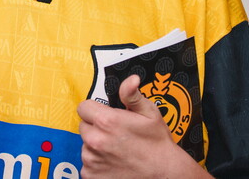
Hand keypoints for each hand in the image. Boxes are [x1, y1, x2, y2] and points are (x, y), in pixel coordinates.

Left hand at [77, 76, 209, 178]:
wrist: (164, 174)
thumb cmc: (157, 144)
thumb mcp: (149, 113)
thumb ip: (132, 95)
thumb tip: (130, 80)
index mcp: (106, 122)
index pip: (83, 107)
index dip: (95, 109)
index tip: (105, 115)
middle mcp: (95, 141)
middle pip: (84, 126)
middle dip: (96, 128)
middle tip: (115, 134)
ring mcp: (92, 160)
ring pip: (85, 146)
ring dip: (96, 146)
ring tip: (117, 150)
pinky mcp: (91, 176)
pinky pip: (87, 165)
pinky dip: (97, 164)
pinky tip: (114, 163)